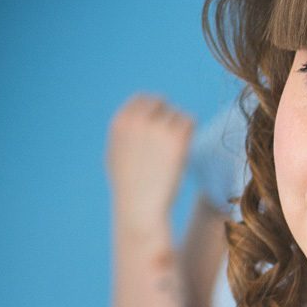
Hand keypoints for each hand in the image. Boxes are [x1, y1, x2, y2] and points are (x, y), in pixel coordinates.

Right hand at [107, 94, 194, 232]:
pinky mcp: (176, 138)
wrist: (141, 207)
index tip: (161, 125)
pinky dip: (191, 132)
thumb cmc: (129, 188)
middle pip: (162, 102)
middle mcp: (137, 120)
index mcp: (121, 122)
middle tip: (171, 140)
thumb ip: (124, 133)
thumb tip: (135, 116)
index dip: (154, 110)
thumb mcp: (116, 155)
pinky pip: (190, 121)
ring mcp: (157, 128)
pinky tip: (185, 148)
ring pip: (178, 113)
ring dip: (180, 129)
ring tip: (173, 153)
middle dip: (168, 117)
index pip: (142, 98)